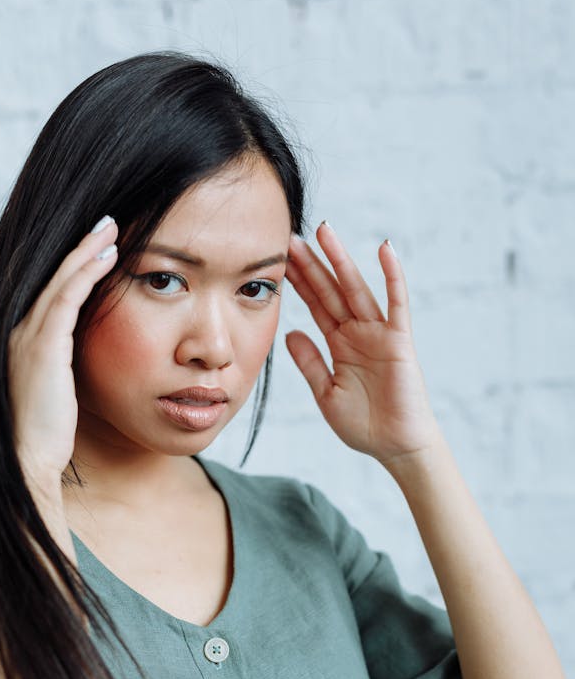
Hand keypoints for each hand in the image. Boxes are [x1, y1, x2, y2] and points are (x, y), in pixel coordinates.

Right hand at [7, 216, 118, 500]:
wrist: (27, 460)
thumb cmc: (45, 436)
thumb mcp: (56, 393)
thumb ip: (65, 369)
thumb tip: (83, 364)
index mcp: (23, 342)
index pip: (51, 292)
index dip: (73, 265)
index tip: (98, 246)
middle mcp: (20, 332)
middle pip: (53, 277)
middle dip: (81, 247)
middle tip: (108, 222)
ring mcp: (27, 336)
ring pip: (61, 280)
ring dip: (87, 251)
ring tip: (112, 229)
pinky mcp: (43, 346)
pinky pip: (66, 298)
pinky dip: (86, 274)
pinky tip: (107, 257)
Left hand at [284, 222, 442, 466]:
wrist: (394, 447)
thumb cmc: (364, 424)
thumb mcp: (326, 393)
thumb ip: (310, 362)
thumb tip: (291, 333)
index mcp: (339, 344)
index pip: (316, 304)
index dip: (298, 282)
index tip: (277, 259)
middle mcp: (358, 332)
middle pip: (330, 290)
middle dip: (311, 264)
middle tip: (290, 237)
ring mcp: (379, 333)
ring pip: (356, 289)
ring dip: (341, 260)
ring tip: (324, 231)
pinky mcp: (399, 340)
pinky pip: (396, 302)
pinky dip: (392, 276)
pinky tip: (384, 249)